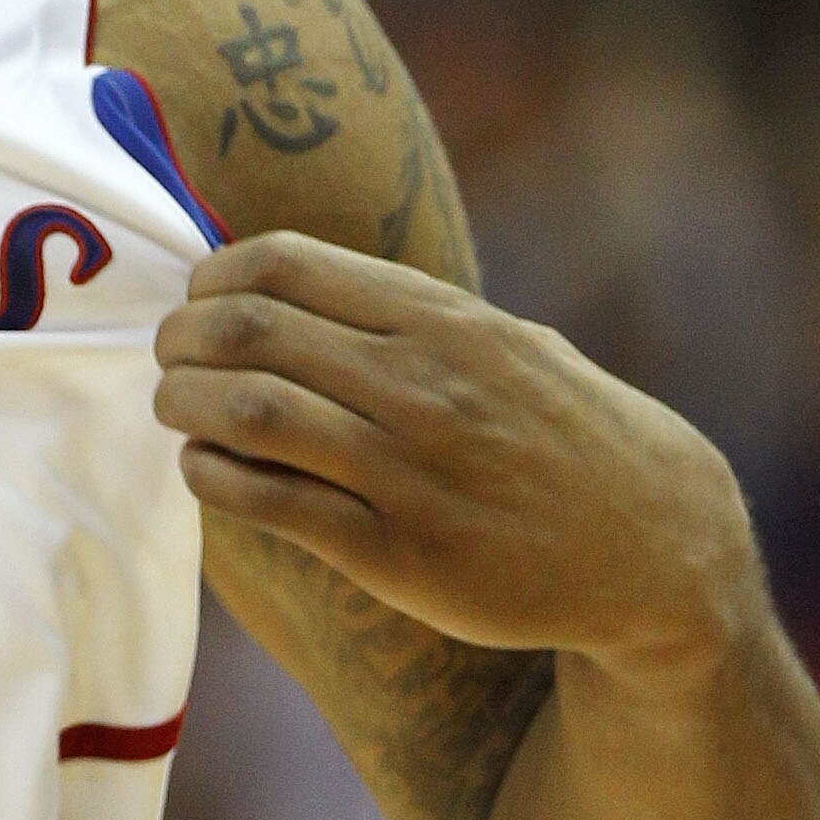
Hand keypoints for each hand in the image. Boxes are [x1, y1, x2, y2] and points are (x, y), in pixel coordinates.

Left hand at [154, 235, 753, 688]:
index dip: (214, 280)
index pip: (284, 265)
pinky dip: (213, 479)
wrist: (652, 545)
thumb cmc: (561, 434)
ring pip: (249, 413)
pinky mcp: (397, 554)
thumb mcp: (503, 345)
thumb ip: (406, 315)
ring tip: (173, 408)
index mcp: (443, 321)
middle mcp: (423, 386)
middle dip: (182, 340)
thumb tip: (283, 281)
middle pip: (249, 332)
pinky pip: (272, 504)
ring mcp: (409, 471)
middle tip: (167, 356)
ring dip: (183, 404)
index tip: (200, 300)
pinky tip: (202, 470)